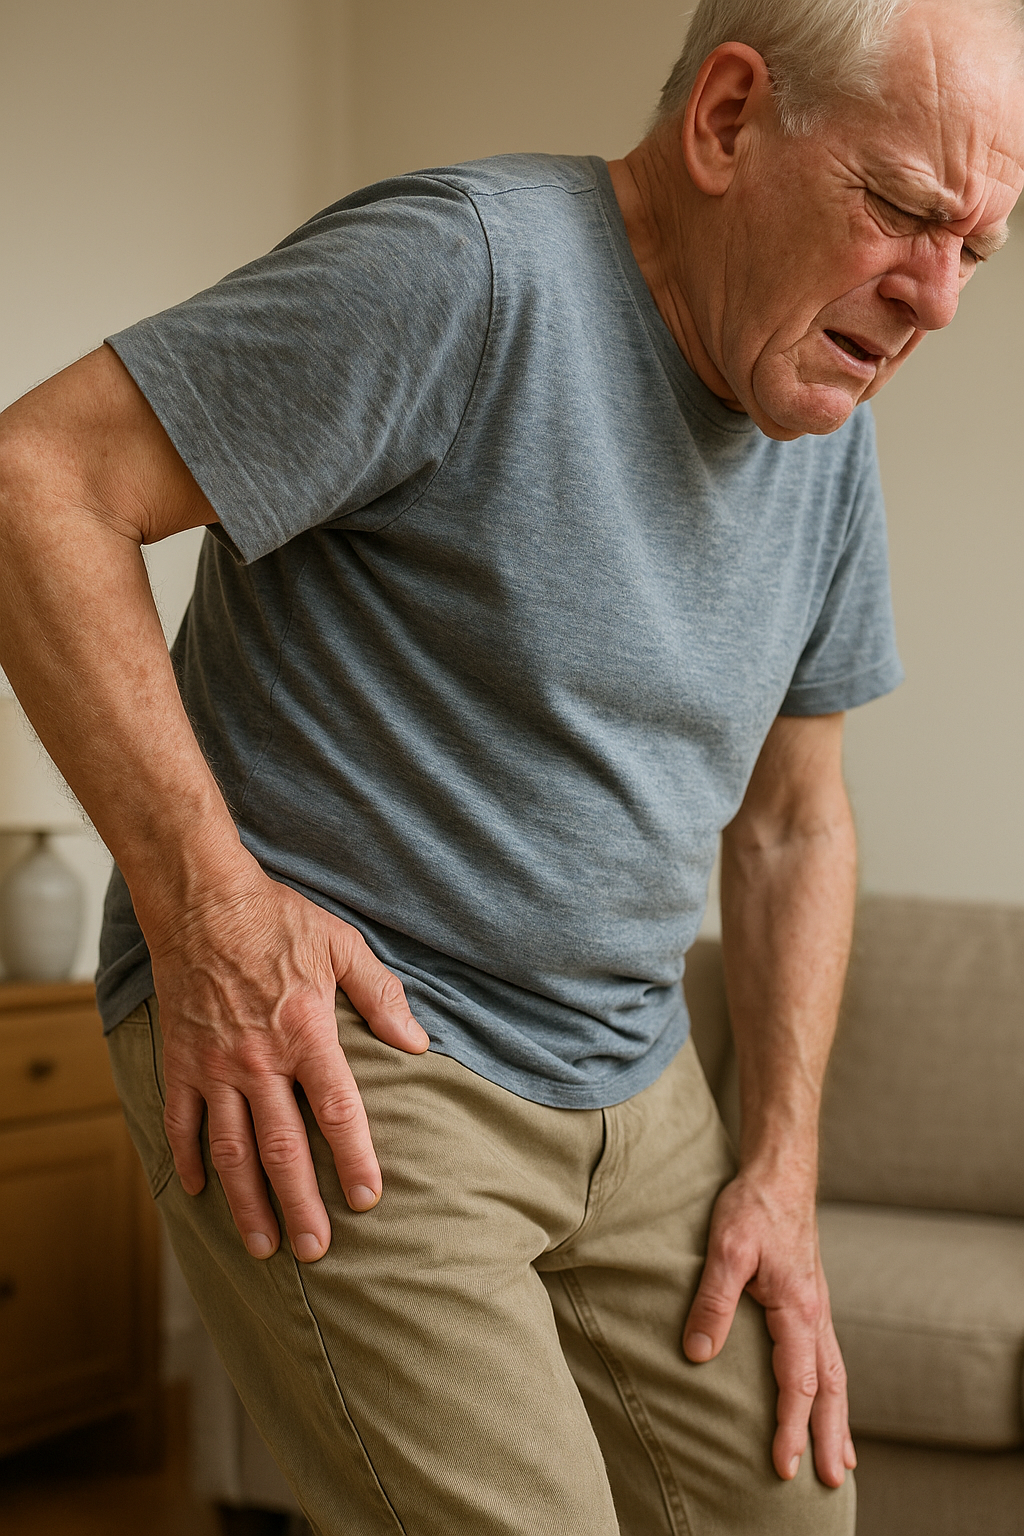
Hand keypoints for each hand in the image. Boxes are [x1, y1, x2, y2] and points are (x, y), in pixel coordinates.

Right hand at [146, 856, 429, 1262]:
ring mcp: (214, 1065)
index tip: (367, 1200)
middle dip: (299, 1204)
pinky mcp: (180, 1061)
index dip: (355, 1160)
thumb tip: (418, 1042)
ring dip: (247, 1202)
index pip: (337, 1111)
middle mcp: (258, 1060)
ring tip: (263, 1246)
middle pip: (282, 1147)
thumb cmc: (277, 919)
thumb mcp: (342, 945)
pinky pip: (182, 1122)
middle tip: (316, 1252)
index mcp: (305, 1033)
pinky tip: (200, 1192)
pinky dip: (190, 1160)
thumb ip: (381, 995)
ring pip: (231, 1149)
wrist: (200, 900)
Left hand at [682, 1170, 855, 1486]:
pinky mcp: (810, 1298)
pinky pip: (829, 1354)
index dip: (790, 1427)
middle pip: (829, 1388)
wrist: (780, 1172)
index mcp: (798, 1308)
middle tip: (830, 1483)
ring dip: (837, 1419)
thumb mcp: (725, 1249)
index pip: (797, 1382)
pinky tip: (827, 1400)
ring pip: (835, 1373)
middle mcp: (816, 1313)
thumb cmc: (752, 1206)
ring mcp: (818, 1306)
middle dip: (828, 1437)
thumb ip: (713, 1301)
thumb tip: (698, 1354)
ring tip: (840, 1460)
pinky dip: (833, 1388)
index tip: (782, 1466)